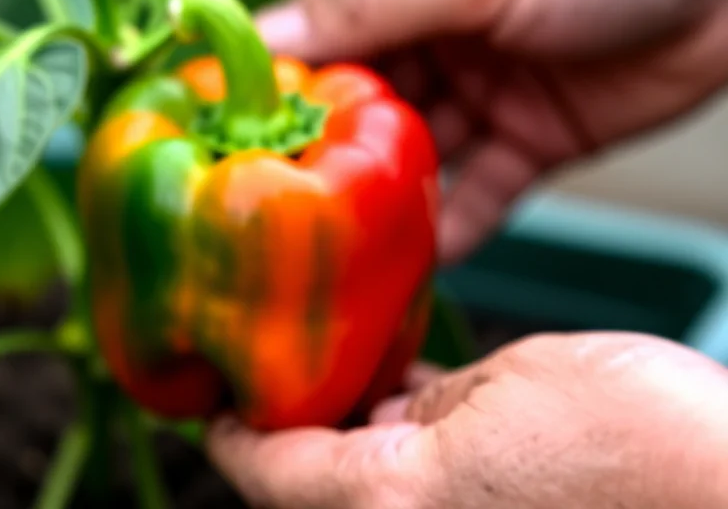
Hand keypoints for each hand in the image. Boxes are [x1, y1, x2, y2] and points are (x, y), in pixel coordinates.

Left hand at [206, 333, 727, 507]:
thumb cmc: (653, 447)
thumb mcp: (517, 378)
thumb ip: (430, 395)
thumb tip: (392, 405)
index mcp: (388, 503)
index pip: (262, 470)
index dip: (231, 429)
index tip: (217, 400)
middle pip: (308, 494)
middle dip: (296, 434)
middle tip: (289, 373)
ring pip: (365, 501)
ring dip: (352, 448)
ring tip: (353, 382)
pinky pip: (420, 508)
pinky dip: (406, 469)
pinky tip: (421, 418)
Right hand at [257, 0, 727, 263]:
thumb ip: (371, 9)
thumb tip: (266, 36)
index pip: (325, 41)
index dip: (276, 89)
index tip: (228, 140)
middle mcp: (439, 40)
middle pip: (365, 112)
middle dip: (330, 160)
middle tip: (284, 214)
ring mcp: (485, 93)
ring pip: (419, 160)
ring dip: (387, 201)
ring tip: (343, 248)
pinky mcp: (534, 140)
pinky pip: (484, 192)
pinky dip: (458, 226)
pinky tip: (422, 259)